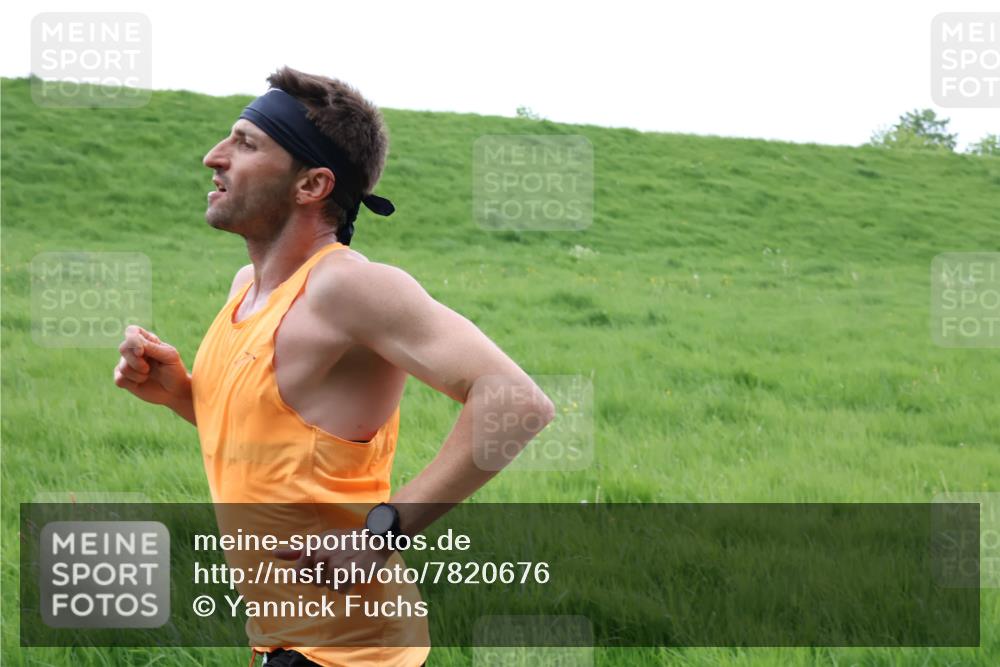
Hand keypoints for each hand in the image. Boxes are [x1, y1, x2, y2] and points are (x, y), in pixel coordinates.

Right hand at [113, 325, 190, 407]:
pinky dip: (132, 383)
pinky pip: (119, 379)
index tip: (141, 352)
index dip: (132, 340)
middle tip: (147, 369)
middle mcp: (134, 350)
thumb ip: (153, 348)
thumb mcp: (169, 357)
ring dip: (137, 375)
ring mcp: (127, 364)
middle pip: (123, 348)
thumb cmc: (174, 370)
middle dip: (136, 361)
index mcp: (147, 340)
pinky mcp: (124, 378)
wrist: (174, 391)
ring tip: (148, 376)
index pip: (131, 331)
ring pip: (122, 367)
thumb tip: (136, 345)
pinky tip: (140, 383)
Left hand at [274, 529, 391, 593]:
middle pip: (315, 582)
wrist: (375, 539)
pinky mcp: (346, 574)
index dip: (312, 572)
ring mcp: (333, 564)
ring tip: (348, 565)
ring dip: (339, 581)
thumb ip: (297, 550)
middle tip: (340, 562)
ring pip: (329, 587)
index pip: (299, 573)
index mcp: (312, 547)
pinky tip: (354, 572)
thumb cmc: (346, 541)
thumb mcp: (321, 540)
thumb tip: (274, 554)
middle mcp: (321, 555)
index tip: (324, 563)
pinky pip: (340, 591)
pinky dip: (348, 585)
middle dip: (327, 576)